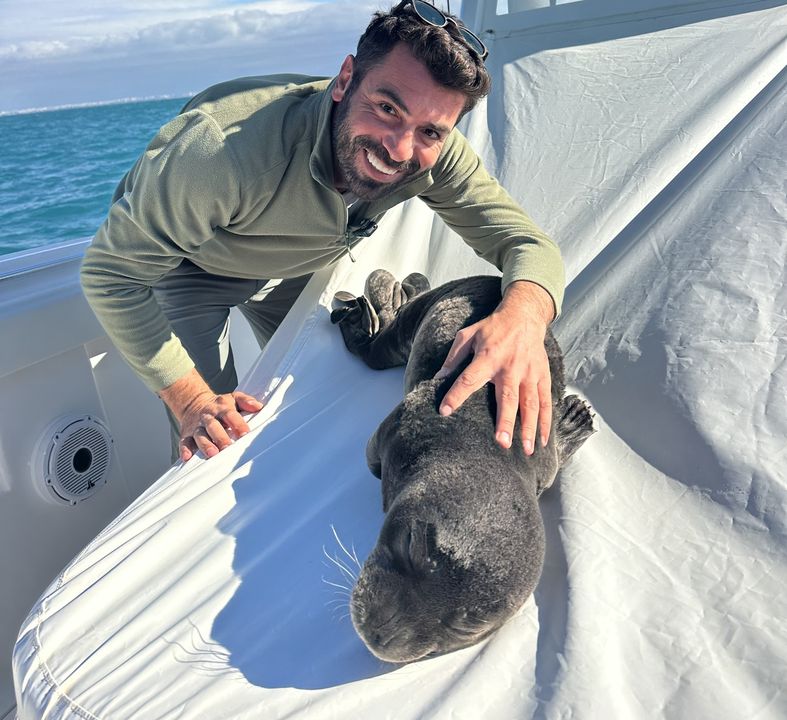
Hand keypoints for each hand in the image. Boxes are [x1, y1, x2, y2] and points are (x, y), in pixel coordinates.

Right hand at [159, 368, 262, 461]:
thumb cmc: (220, 405)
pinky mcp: (186, 433)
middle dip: (221, 437)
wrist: (194, 401)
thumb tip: (259, 407)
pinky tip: (187, 458)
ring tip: (212, 454)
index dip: (238, 424)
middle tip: (228, 447)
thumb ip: (246, 401)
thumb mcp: (234, 398)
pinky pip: (184, 441)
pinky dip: (185, 449)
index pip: (230, 415)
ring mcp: (197, 426)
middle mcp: (208, 417)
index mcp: (222, 408)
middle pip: (214, 426)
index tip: (246, 434)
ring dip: (205, 445)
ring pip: (200, 435)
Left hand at [435, 281, 554, 453]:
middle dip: (506, 421)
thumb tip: (437, 378)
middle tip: (503, 443)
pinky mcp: (542, 376)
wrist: (524, 316)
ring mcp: (529, 373)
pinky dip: (546, 421)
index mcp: (488, 357)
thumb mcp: (468, 335)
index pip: (469, 378)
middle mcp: (510, 367)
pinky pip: (546, 401)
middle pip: (507, 398)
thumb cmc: (492, 328)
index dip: (456, 394)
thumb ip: (453, 357)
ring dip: (529, 427)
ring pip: (530, 403)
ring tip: (526, 450)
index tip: (445, 411)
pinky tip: (543, 440)